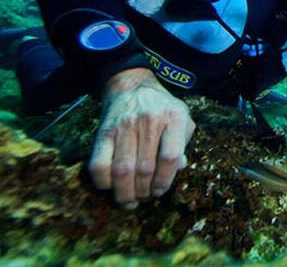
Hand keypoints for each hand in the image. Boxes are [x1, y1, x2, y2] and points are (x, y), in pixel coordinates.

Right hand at [88, 68, 195, 208]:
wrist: (133, 87)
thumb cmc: (162, 109)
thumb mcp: (182, 118)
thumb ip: (184, 143)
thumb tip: (179, 168)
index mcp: (174, 117)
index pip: (170, 157)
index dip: (165, 181)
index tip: (160, 191)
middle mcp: (149, 120)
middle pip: (145, 168)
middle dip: (144, 192)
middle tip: (144, 198)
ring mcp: (124, 126)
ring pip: (122, 170)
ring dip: (125, 193)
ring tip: (129, 201)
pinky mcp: (103, 132)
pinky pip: (98, 164)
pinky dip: (103, 182)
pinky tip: (111, 186)